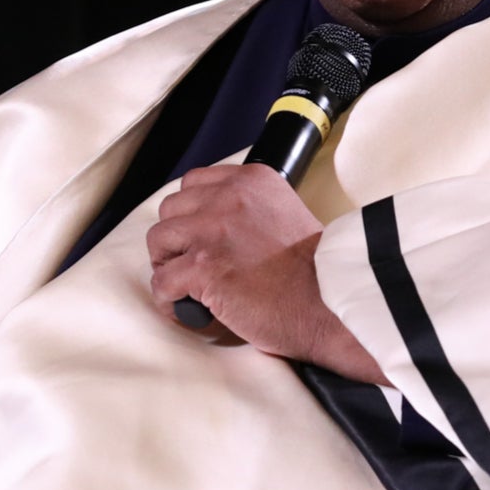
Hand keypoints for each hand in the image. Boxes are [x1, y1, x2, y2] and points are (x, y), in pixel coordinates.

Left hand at [146, 166, 386, 385]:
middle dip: (176, 239)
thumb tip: (215, 227)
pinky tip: (188, 309)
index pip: (194, 183)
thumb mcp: (285, 214)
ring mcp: (212, 231)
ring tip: (186, 287)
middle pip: (171, 210)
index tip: (198, 236)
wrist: (330, 303)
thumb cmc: (314, 272)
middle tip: (190, 264)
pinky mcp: (202, 267)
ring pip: (159, 241)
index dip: (190, 213)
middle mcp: (229, 197)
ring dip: (168, 266)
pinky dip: (169, 299)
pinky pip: (162, 282)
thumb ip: (251, 210)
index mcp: (251, 181)